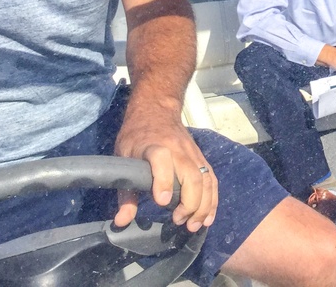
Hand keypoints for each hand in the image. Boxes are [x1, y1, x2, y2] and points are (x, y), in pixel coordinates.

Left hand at [113, 110, 217, 233]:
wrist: (157, 110)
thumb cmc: (137, 136)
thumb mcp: (122, 158)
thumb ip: (125, 192)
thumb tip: (122, 221)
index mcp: (154, 146)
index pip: (162, 160)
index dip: (164, 180)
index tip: (162, 202)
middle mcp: (178, 150)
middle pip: (191, 175)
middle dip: (189, 202)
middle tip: (179, 221)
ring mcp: (193, 154)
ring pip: (205, 180)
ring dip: (203, 205)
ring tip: (194, 225)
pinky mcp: (201, 159)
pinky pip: (212, 180)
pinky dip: (213, 200)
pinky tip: (208, 217)